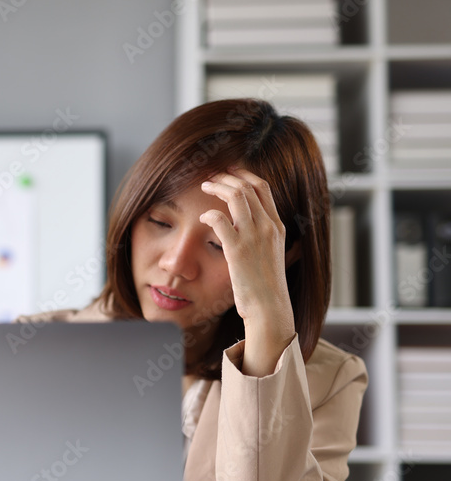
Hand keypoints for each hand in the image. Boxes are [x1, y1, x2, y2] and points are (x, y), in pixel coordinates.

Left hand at [199, 168, 295, 376]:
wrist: (269, 307)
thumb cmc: (266, 286)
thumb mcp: (272, 255)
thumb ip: (265, 238)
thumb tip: (253, 230)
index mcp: (277, 226)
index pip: (263, 188)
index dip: (245, 175)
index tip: (230, 172)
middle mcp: (268, 226)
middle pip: (247, 187)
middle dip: (227, 177)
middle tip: (212, 176)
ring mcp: (253, 236)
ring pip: (235, 196)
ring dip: (217, 187)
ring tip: (204, 185)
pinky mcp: (237, 249)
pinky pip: (220, 219)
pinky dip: (209, 213)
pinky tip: (203, 216)